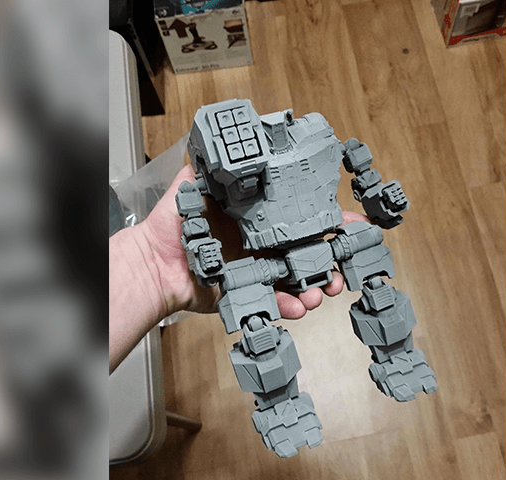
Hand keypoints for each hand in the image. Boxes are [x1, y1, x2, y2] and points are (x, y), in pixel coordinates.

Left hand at [141, 164, 367, 318]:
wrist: (153, 265)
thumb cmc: (169, 227)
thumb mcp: (190, 189)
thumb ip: (208, 170)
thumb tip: (220, 147)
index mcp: (255, 219)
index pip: (298, 218)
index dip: (327, 223)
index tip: (352, 226)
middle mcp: (260, 245)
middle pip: (305, 253)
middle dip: (330, 261)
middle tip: (340, 268)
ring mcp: (256, 272)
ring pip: (296, 280)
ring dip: (315, 287)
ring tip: (321, 292)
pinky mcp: (248, 294)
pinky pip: (274, 301)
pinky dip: (289, 305)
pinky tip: (298, 306)